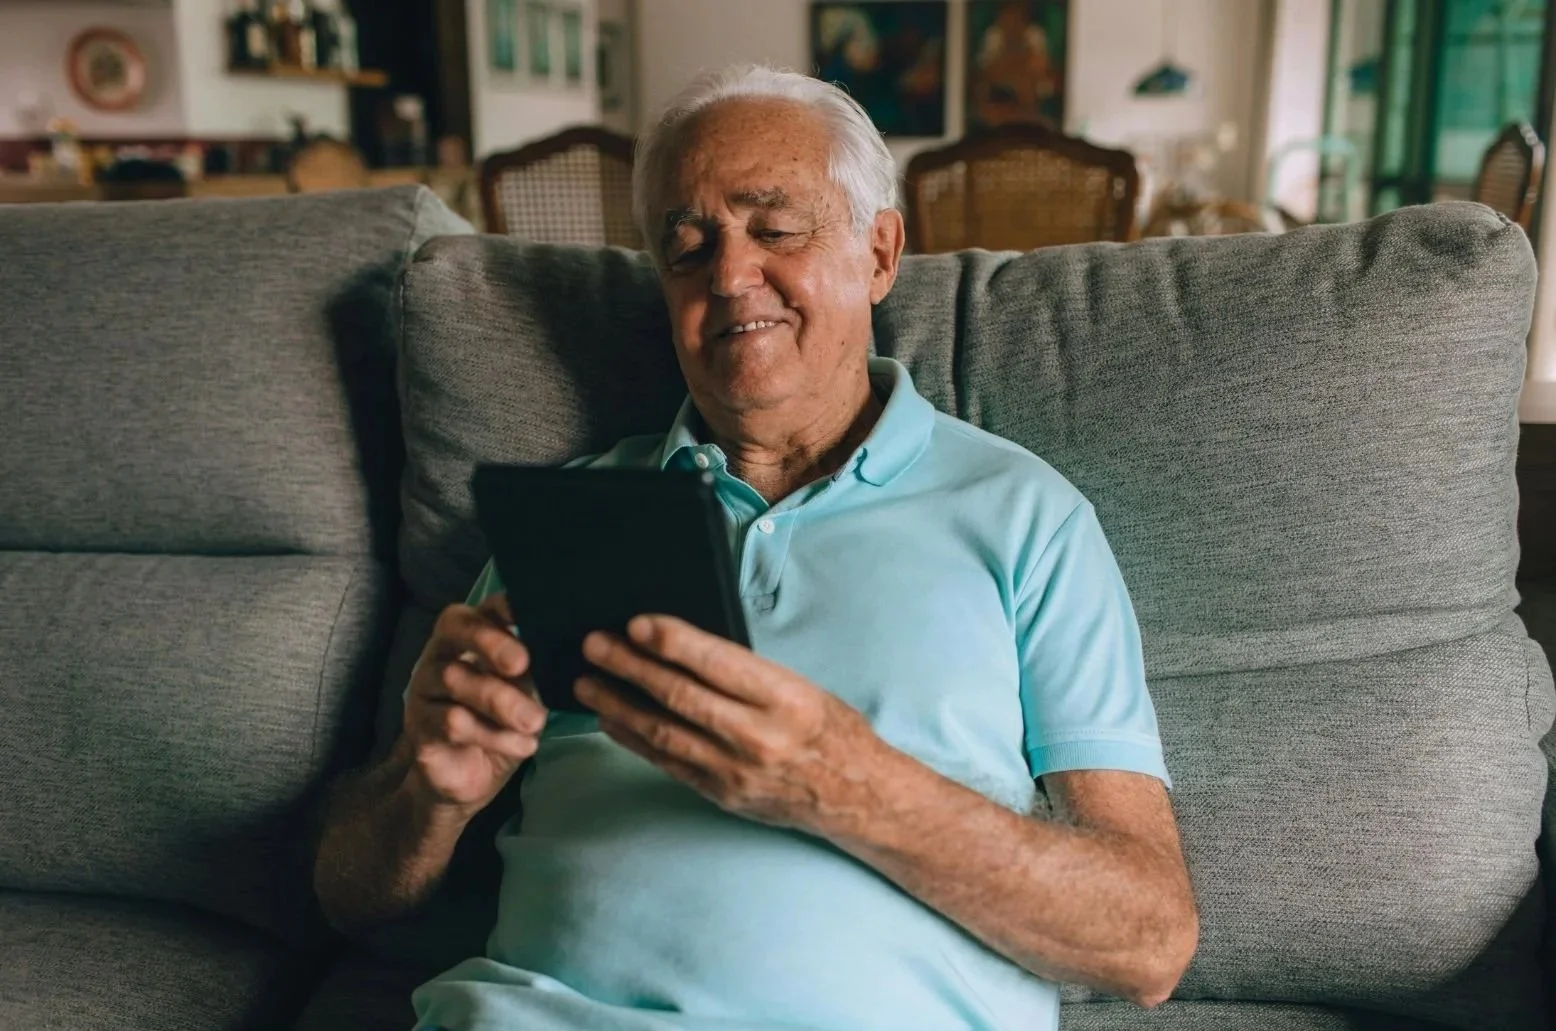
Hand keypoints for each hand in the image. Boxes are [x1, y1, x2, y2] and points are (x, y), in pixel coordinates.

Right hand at [401, 593, 546, 816]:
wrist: (469, 777)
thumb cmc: (500, 722)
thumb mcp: (524, 693)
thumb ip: (534, 669)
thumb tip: (564, 651)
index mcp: (470, 637)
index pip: (481, 608)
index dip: (501, 605)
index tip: (525, 610)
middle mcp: (442, 653)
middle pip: (455, 629)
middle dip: (491, 642)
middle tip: (522, 664)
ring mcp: (426, 687)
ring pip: (455, 679)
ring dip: (501, 701)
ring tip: (536, 722)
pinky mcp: (420, 726)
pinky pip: (451, 722)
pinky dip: (493, 734)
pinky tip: (524, 745)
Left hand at [575, 615, 888, 835]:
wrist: (854, 794)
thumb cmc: (827, 728)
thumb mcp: (799, 685)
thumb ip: (744, 672)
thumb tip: (681, 647)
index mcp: (784, 698)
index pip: (717, 664)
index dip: (672, 642)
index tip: (635, 624)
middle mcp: (757, 735)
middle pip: (680, 696)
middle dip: (630, 667)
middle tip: (594, 645)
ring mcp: (735, 769)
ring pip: (663, 732)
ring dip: (618, 703)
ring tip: (587, 681)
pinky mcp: (720, 792)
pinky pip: (666, 762)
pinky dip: (634, 739)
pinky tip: (610, 719)